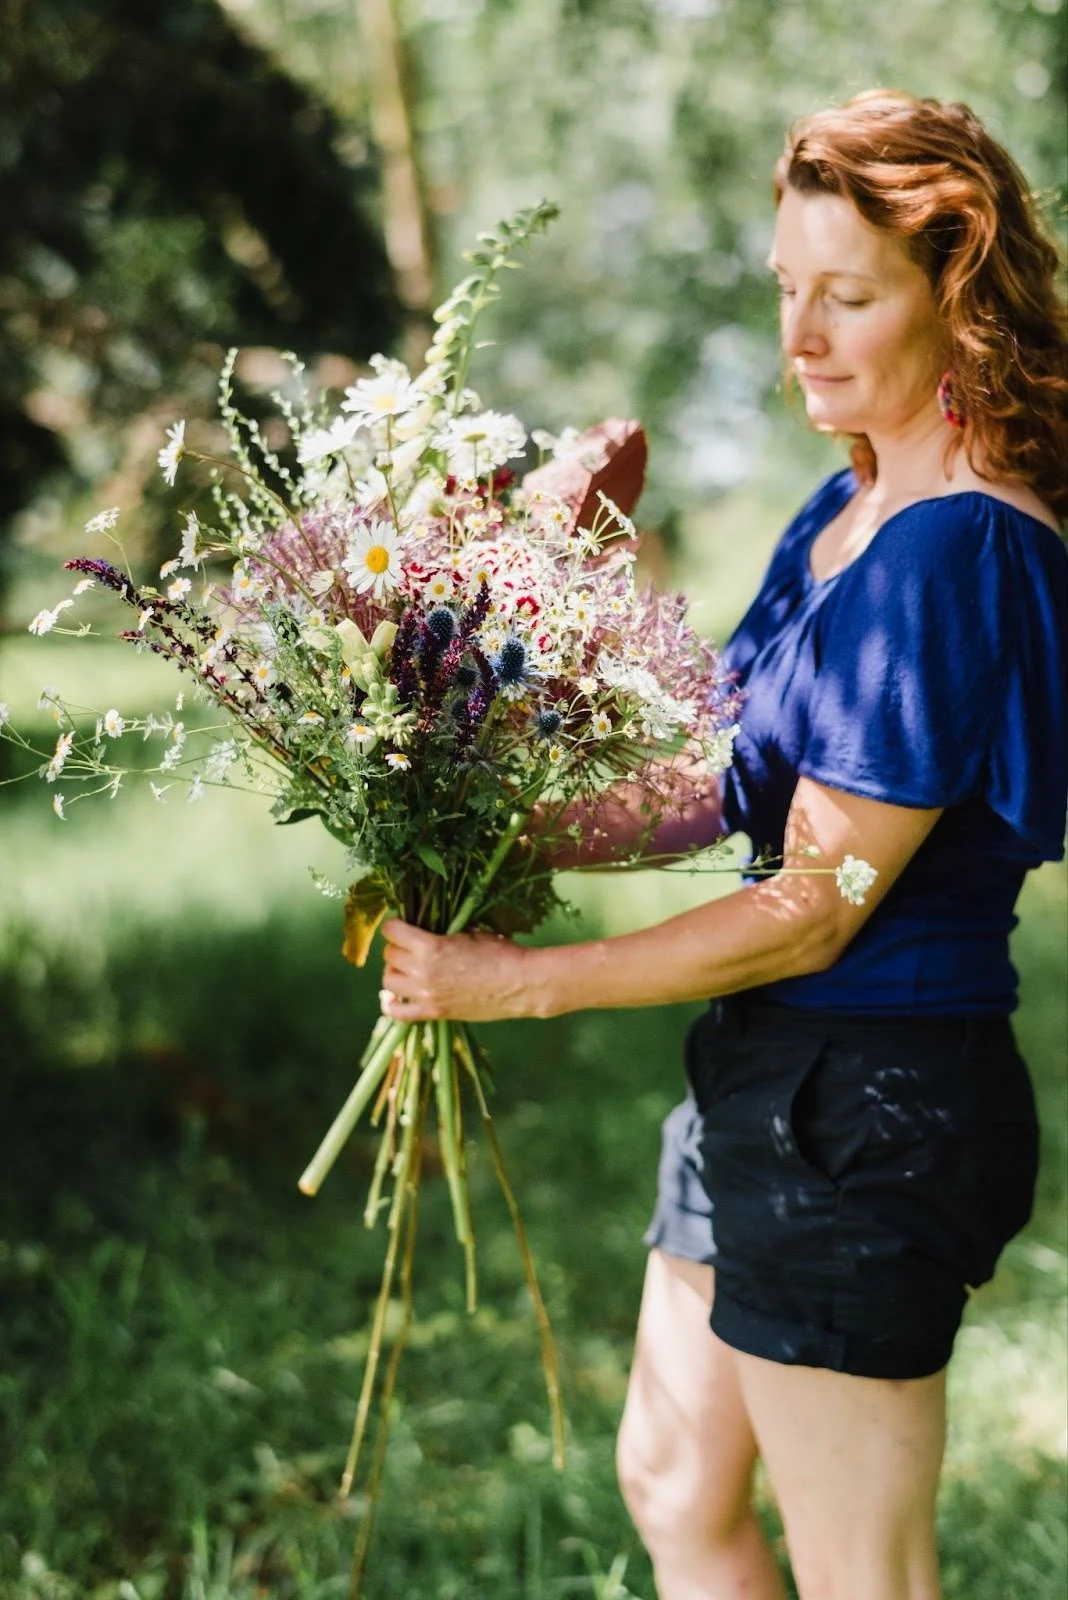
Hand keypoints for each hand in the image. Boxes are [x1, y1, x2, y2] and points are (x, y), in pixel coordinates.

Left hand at [379, 919, 534, 1021]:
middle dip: (397, 946)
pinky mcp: (434, 1013)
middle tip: (409, 945)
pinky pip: (398, 1014)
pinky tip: (394, 997)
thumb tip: (429, 929)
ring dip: (394, 972)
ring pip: (388, 982)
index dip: (395, 925)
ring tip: (406, 968)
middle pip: (389, 956)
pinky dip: (391, 1005)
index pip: (392, 931)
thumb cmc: (501, 953)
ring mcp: (427, 995)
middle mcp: (422, 971)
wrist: (521, 984)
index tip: (402, 924)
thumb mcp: (470, 933)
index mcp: (431, 947)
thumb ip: (444, 932)